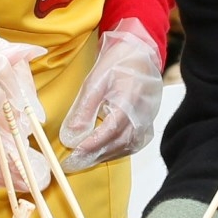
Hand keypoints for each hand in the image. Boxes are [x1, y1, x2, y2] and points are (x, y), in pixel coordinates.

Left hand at [56, 22, 163, 168]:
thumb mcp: (95, 81)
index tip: (73, 154)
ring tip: (82, 161)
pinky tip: (102, 153)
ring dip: (104, 156)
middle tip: (71, 164)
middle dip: (93, 156)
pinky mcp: (148, 124)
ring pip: (126, 147)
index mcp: (130, 102)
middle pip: (118, 144)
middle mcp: (142, 115)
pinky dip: (116, 151)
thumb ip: (83, 110)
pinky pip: (133, 144)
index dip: (92, 145)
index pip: (110, 131)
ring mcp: (148, 121)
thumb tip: (70, 137)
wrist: (141, 52)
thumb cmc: (118, 62)